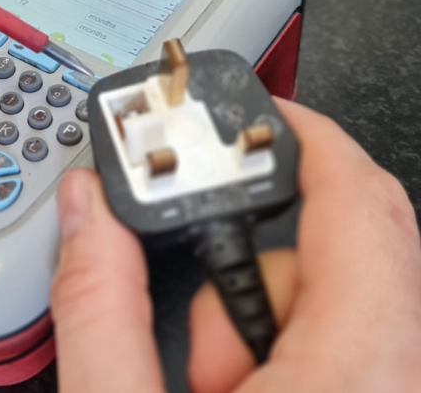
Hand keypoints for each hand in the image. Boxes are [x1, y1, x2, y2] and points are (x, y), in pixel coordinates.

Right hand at [50, 99, 420, 391]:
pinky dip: (287, 354)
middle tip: (196, 337)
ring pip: (340, 301)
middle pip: (338, 256)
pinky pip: (348, 343)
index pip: (360, 203)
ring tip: (211, 390)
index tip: (252, 111)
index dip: (306, 134)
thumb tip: (87, 209)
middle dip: (245, 271)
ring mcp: (392, 389)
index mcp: (357, 376)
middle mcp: (400, 380)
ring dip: (259, 322)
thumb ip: (99, 306)